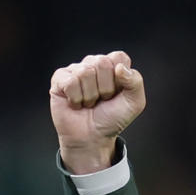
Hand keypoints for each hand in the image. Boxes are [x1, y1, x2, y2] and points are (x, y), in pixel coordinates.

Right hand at [49, 51, 145, 175]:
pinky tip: (77, 103)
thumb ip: (135, 82)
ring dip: (90, 96)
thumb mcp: (134, 103)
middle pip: (102, 62)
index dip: (120, 78)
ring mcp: (76, 70)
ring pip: (85, 72)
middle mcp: (94, 64)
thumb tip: (120, 68)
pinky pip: (70, 82)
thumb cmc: (112, 119)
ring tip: (89, 103)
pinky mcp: (60, 78)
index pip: (119, 57)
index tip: (117, 93)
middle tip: (102, 100)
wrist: (93, 137)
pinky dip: (76, 98)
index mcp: (113, 66)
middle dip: (105, 88)